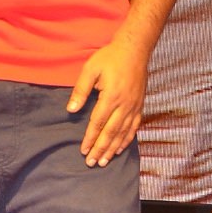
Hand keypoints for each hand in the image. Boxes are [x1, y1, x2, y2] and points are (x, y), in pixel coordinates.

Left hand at [66, 34, 147, 166]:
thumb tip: (71, 109)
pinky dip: (126, 140)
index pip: (98, 123)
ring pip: (123, 133)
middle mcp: (124, 105)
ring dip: (113, 149)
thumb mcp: (90, 69)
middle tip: (92, 163)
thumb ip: (81, 90)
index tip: (83, 151)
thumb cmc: (110, 58)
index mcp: (111, 96)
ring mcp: (134, 107)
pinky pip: (134, 127)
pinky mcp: (140, 106)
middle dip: (100, 149)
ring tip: (104, 161)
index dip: (90, 138)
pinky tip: (119, 148)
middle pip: (111, 132)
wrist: (135, 50)